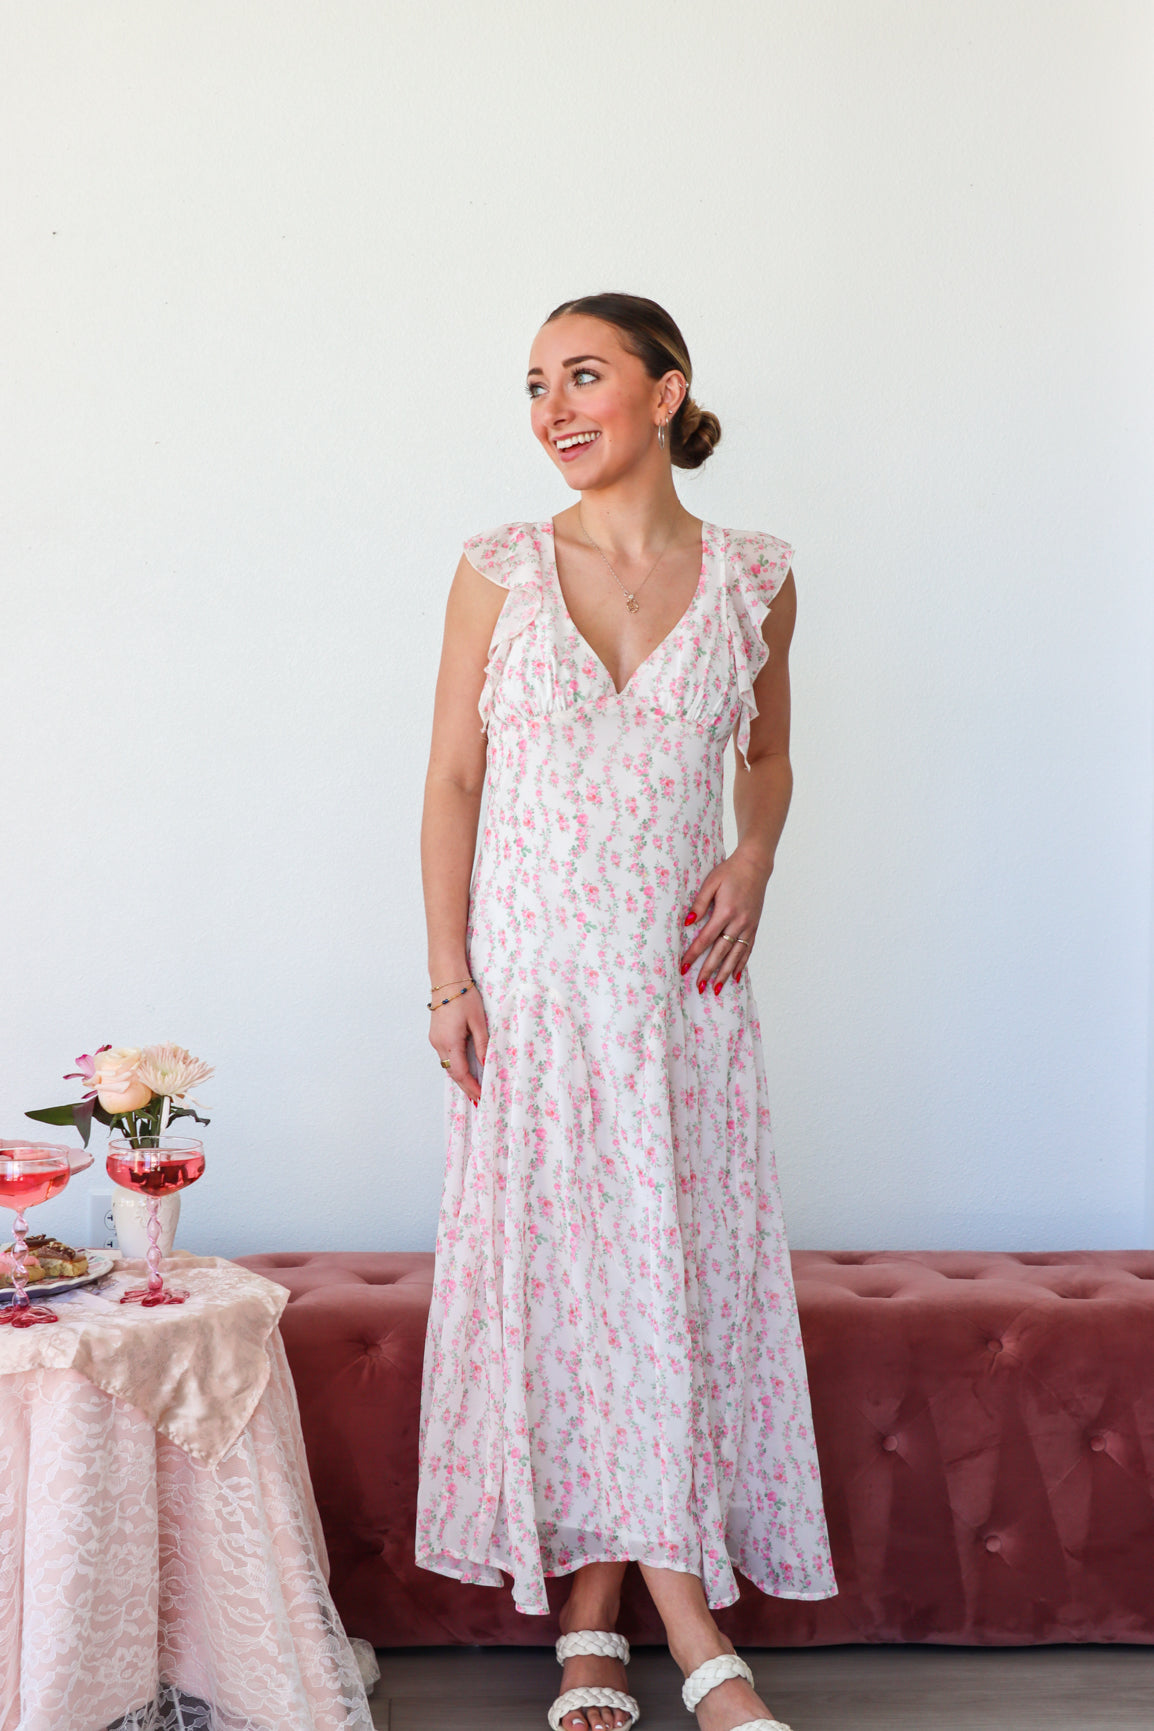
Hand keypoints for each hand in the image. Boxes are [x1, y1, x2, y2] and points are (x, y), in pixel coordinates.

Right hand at [429, 988, 488, 1106]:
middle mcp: (438, 1043)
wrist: (447, 979)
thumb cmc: (464, 996)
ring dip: (460, 1077)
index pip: (460, 1073)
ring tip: (474, 1088)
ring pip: (448, 1065)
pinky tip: (464, 1070)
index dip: (471, 1087)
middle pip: (452, 1073)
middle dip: (466, 1087)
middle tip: (479, 1100)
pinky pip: (445, 1056)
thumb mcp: (478, 1021)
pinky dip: (455, 1066)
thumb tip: (486, 1064)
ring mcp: (435, 1039)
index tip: (482, 1097)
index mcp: (449, 1041)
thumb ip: (482, 1044)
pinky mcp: (435, 1034)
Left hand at [680, 848, 770, 993]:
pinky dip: (741, 964)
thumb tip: (687, 923)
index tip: (683, 967)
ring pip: (736, 955)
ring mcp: (749, 926)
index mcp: (725, 911)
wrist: (755, 866)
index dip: (694, 954)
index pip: (706, 939)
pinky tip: (735, 976)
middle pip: (721, 952)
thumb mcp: (711, 882)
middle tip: (699, 986)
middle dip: (709, 971)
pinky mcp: (754, 927)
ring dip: (725, 973)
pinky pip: (748, 950)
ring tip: (717, 988)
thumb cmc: (730, 871)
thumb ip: (699, 903)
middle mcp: (739, 922)